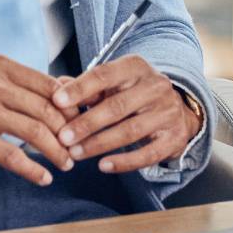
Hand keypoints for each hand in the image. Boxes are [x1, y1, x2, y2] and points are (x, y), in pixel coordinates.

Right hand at [0, 56, 74, 184]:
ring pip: (35, 132)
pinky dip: (33, 170)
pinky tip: (43, 177)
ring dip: (57, 151)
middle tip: (79, 146)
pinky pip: (12, 156)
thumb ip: (19, 82)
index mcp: (1, 67)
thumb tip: (61, 91)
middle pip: (48, 109)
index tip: (81, 120)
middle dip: (70, 131)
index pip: (49, 85)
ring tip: (66, 162)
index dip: (71, 105)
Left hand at [51, 55, 201, 172]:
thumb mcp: (113, 83)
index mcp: (135, 67)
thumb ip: (86, 87)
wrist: (177, 108)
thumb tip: (55, 90)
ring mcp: (168, 112)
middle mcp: (155, 86)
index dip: (80, 89)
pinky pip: (148, 154)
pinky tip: (103, 166)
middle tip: (62, 137)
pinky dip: (124, 162)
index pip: (104, 75)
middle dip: (86, 123)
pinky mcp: (175, 138)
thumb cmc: (133, 93)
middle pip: (116, 106)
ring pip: (129, 131)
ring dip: (99, 144)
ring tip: (75, 153)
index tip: (57, 102)